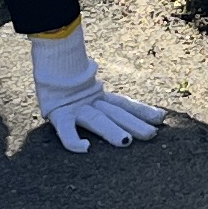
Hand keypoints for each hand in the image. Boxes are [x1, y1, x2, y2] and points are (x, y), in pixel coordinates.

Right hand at [29, 25, 159, 152]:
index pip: (124, 103)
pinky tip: (85, 149)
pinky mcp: (58, 114)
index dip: (143, 110)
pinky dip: (73, 141)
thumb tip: (128, 94)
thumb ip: (103, 92)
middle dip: (134, 123)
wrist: (45, 59)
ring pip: (97, 120)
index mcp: (99, 95)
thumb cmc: (65, 76)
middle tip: (152, 134)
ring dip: (111, 131)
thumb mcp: (88, 86)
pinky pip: (65, 130)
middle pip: (116, 113)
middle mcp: (91, 101)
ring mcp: (75, 107)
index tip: (161, 117)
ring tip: (126, 142)